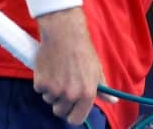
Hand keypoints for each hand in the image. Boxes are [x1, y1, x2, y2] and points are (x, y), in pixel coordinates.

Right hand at [33, 7, 112, 124]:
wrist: (64, 34)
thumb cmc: (83, 51)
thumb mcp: (97, 70)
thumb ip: (103, 89)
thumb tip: (113, 101)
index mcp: (87, 93)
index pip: (76, 119)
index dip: (73, 115)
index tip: (71, 109)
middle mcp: (70, 95)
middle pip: (60, 112)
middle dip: (61, 102)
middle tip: (64, 86)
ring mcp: (54, 90)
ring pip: (49, 100)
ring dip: (52, 91)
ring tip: (59, 73)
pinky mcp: (41, 83)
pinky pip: (40, 90)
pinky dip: (43, 82)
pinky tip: (50, 69)